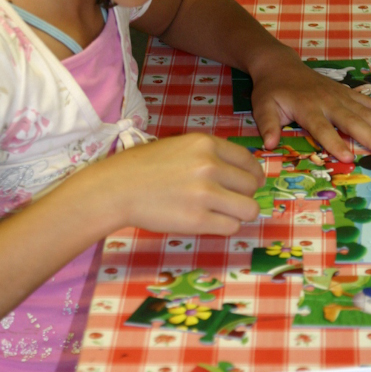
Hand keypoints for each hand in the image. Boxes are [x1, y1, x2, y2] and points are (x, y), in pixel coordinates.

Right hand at [89, 133, 262, 236]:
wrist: (117, 188)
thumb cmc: (144, 166)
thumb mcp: (180, 146)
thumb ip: (208, 154)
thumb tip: (239, 171)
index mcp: (206, 144)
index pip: (248, 161)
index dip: (252, 175)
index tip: (249, 183)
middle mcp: (210, 166)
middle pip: (251, 186)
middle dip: (244, 195)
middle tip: (230, 200)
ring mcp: (205, 194)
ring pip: (248, 209)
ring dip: (239, 213)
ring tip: (224, 214)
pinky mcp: (198, 220)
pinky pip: (231, 227)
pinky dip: (224, 227)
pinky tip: (210, 222)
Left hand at [249, 50, 370, 161]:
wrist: (281, 66)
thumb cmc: (272, 90)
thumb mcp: (262, 106)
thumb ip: (267, 125)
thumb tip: (269, 145)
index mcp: (307, 107)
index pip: (322, 128)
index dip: (334, 143)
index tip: (348, 158)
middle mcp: (328, 101)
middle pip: (352, 121)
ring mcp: (341, 95)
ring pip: (366, 112)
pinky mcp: (348, 93)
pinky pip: (370, 103)